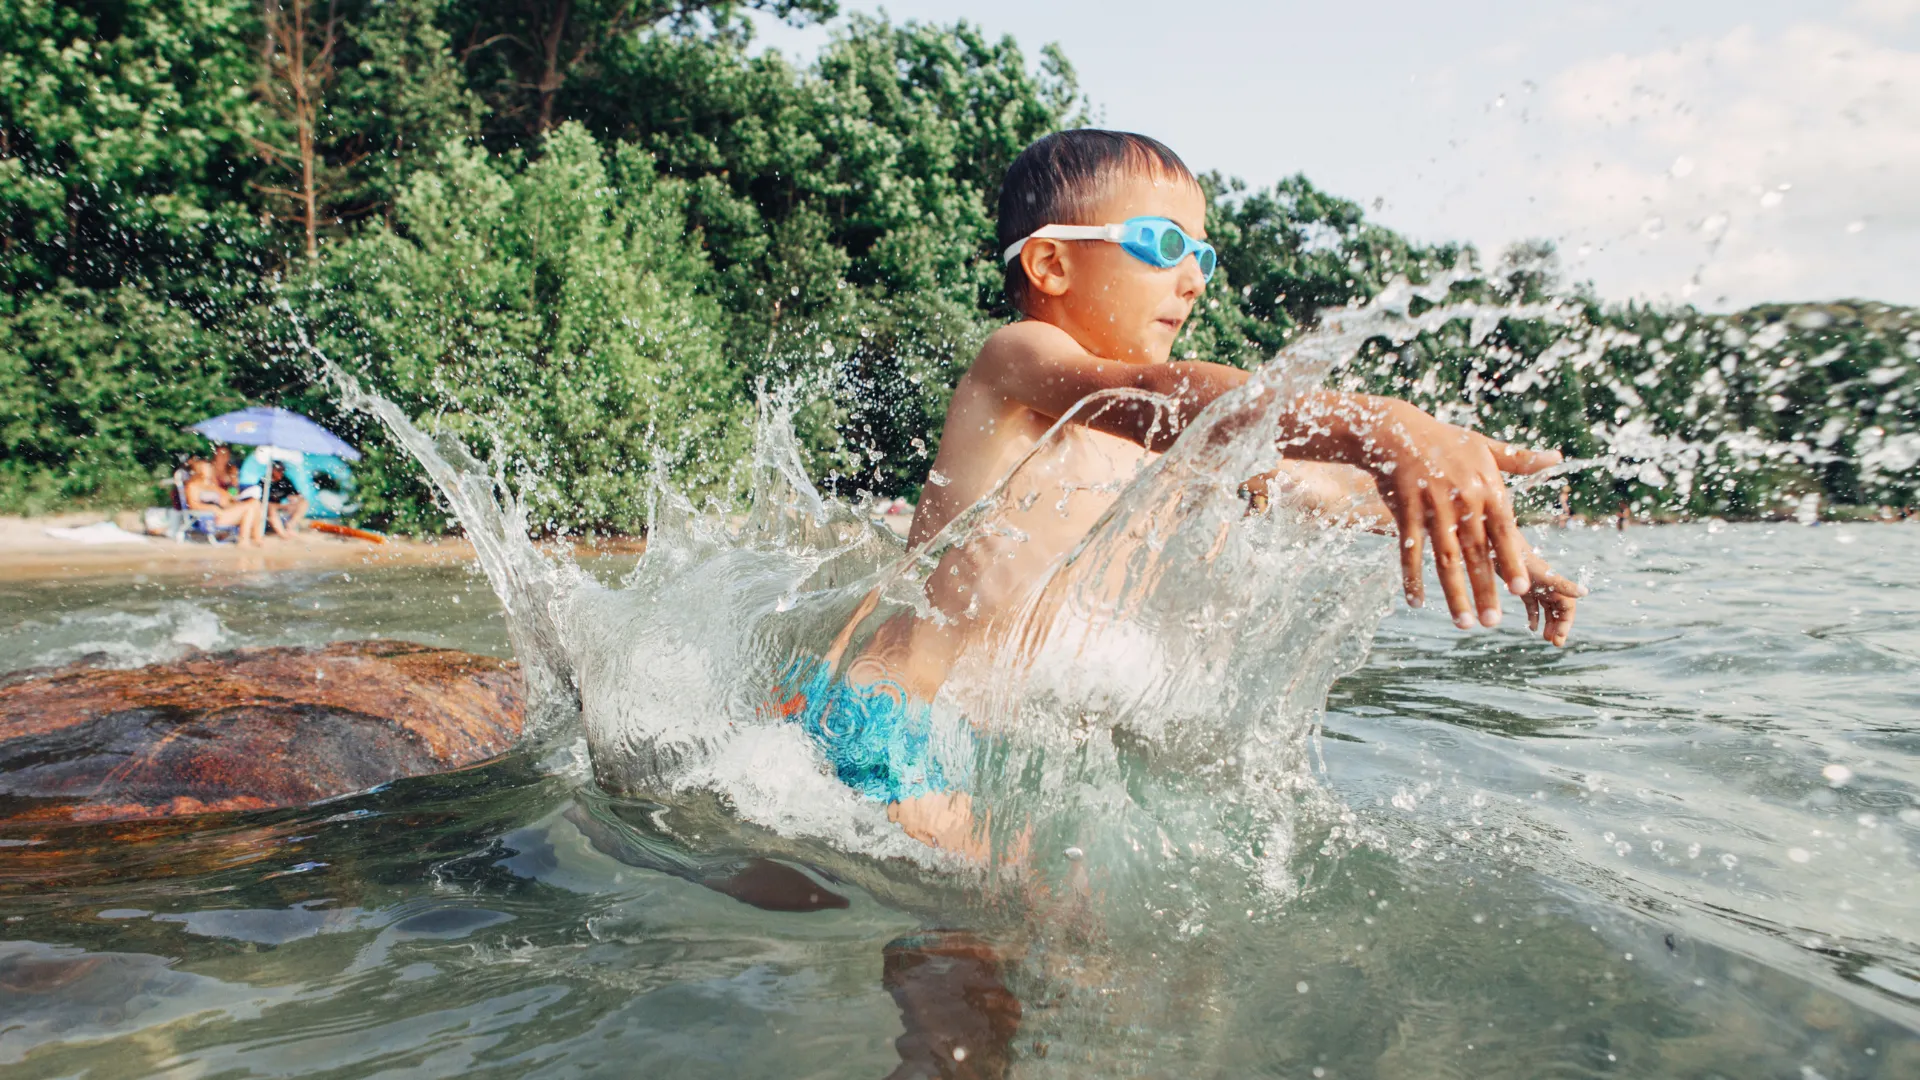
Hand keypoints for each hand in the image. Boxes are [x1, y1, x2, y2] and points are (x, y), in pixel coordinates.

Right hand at [1360, 401, 1562, 628]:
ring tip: (1464, 624)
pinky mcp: (1405, 512)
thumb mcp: (1484, 446)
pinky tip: (1416, 602)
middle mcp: (1462, 500)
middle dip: (1485, 590)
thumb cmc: (1444, 440)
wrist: (1396, 431)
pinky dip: (1412, 578)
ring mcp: (1432, 507)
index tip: (1521, 591)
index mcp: (1486, 488)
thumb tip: (1556, 458)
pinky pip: (1409, 552)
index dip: (1511, 562)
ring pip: (1445, 560)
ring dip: (1454, 594)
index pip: (1504, 533)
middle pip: (1476, 554)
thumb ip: (1519, 460)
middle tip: (1492, 622)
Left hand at [1520, 549, 1584, 646]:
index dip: (1566, 623)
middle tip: (1555, 643)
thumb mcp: (1543, 575)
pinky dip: (1534, 617)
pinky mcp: (1524, 588)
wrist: (1499, 545)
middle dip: (1559, 627)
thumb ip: (1563, 585)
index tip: (1558, 638)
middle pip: (1559, 611)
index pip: (1567, 608)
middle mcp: (1548, 587)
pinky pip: (1532, 606)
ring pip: (1547, 610)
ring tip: (1546, 639)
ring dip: (1549, 624)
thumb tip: (1585, 593)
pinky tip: (1532, 628)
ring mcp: (1536, 588)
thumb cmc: (1522, 558)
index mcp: (1556, 586)